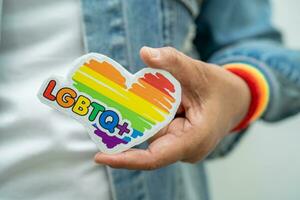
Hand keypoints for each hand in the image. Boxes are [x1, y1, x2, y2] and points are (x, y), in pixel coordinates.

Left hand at [94, 47, 250, 169]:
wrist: (236, 100)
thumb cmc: (222, 89)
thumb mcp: (200, 71)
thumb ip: (174, 62)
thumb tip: (146, 53)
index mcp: (194, 139)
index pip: (155, 157)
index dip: (126, 159)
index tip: (100, 157)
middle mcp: (186, 149)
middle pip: (147, 144)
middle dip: (125, 129)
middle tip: (100, 113)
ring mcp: (182, 147)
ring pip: (151, 137)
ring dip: (135, 121)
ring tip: (114, 106)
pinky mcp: (177, 140)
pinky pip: (156, 132)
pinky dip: (145, 119)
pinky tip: (134, 105)